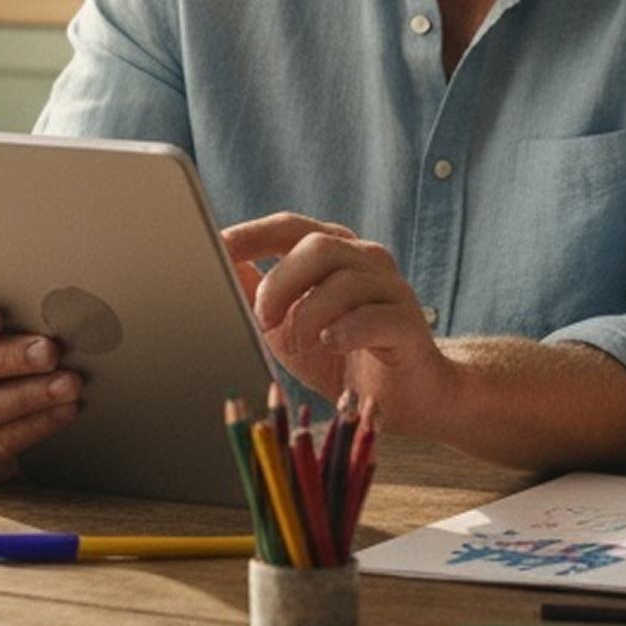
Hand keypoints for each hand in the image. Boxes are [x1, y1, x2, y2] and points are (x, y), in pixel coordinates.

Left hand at [223, 213, 455, 428]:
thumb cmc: (341, 357)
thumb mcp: (285, 327)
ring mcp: (392, 289)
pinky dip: (344, 331)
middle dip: (280, 284)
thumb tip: (218, 267)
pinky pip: (374, 317)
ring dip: (308, 315)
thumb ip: (257, 297)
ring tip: (297, 345)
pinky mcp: (409, 324)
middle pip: (317, 246)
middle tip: (262, 320)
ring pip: (344, 281)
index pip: (290, 227)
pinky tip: (330, 345)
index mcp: (335, 253)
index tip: (216, 247)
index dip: (252, 234)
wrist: (403, 397)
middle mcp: (367, 261)